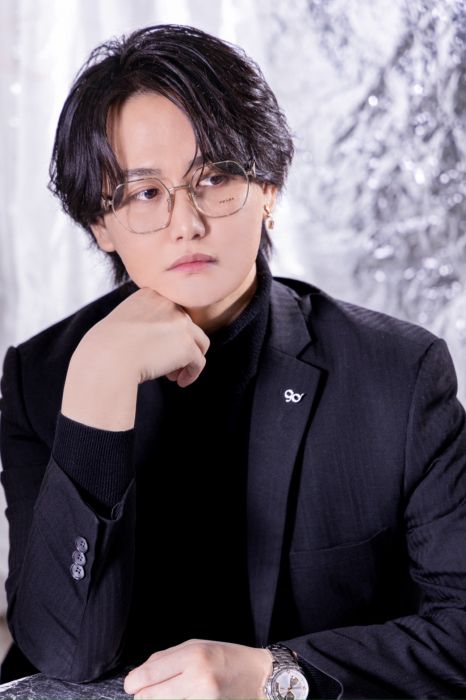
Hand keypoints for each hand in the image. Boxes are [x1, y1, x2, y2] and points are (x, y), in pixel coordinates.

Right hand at [62, 288, 209, 429]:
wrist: (107, 358)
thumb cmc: (107, 346)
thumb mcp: (123, 321)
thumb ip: (145, 321)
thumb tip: (164, 341)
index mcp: (152, 294)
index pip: (172, 312)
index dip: (168, 332)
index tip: (156, 348)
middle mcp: (170, 305)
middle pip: (186, 327)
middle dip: (177, 348)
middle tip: (166, 366)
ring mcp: (181, 324)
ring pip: (199, 343)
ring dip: (188, 360)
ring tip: (173, 375)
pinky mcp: (187, 347)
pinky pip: (199, 362)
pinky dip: (192, 374)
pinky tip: (181, 383)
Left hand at [124, 639, 271, 698]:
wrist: (261, 678)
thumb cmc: (227, 658)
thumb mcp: (196, 645)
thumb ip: (164, 658)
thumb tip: (137, 677)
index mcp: (194, 656)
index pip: (147, 676)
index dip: (133, 683)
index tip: (132, 685)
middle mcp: (199, 679)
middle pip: (149, 698)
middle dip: (145, 696)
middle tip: (151, 692)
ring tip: (173, 695)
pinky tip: (185, 699)